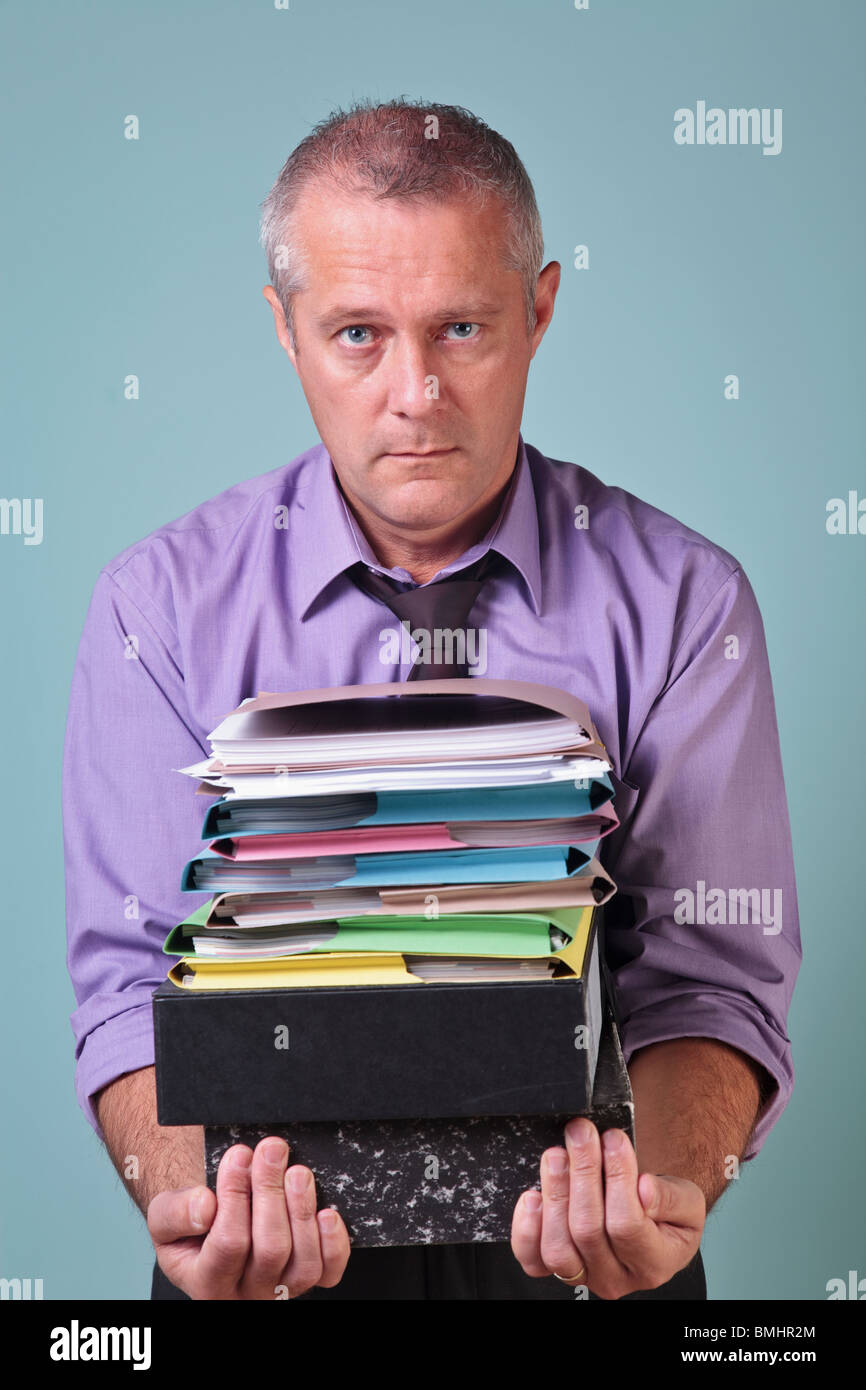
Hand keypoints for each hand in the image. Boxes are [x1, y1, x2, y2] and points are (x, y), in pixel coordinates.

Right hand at [147, 1137, 350, 1299]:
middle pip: (270, 1250)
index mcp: (206, 1282)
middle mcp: (245, 1294)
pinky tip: (326, 1211)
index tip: (239, 1154)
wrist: (210, 1224)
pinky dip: (333, 1242)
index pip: (229, 1244)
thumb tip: (205, 1206)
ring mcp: (280, 1289)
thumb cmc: (190, 1222)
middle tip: (270, 1150)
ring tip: (296, 1171)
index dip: (236, 1196)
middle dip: (271, 1192)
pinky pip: (329, 1272)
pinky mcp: (308, 1279)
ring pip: (302, 1262)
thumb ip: (175, 1212)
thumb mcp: (164, 1214)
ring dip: (302, 1210)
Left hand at [510, 1119, 704, 1298]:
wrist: (649, 1219)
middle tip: (581, 1133)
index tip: (614, 1139)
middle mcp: (616, 1277)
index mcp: (654, 1263)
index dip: (617, 1178)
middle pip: (588, 1231)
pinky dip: (527, 1227)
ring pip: (558, 1247)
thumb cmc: (666, 1209)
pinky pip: (531, 1257)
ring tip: (558, 1154)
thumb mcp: (687, 1200)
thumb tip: (644, 1190)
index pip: (627, 1225)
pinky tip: (533, 1195)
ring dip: (555, 1193)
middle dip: (582, 1173)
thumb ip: (672, 1197)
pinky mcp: (553, 1268)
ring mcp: (583, 1275)